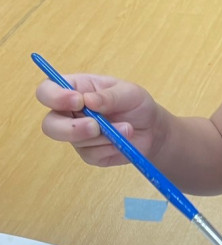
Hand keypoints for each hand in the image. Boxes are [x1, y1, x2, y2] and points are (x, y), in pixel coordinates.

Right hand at [36, 73, 163, 166]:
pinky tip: (123, 141)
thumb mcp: (129, 93)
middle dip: (71, 128)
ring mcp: (77, 135)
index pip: (47, 91)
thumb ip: (109, 96)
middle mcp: (69, 113)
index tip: (77, 101)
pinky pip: (91, 155)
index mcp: (74, 89)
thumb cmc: (136, 104)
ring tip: (127, 128)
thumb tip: (88, 101)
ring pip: (74, 141)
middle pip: (50, 124)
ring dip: (104, 137)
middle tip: (95, 126)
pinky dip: (110, 148)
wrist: (151, 129)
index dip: (55, 97)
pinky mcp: (88, 153)